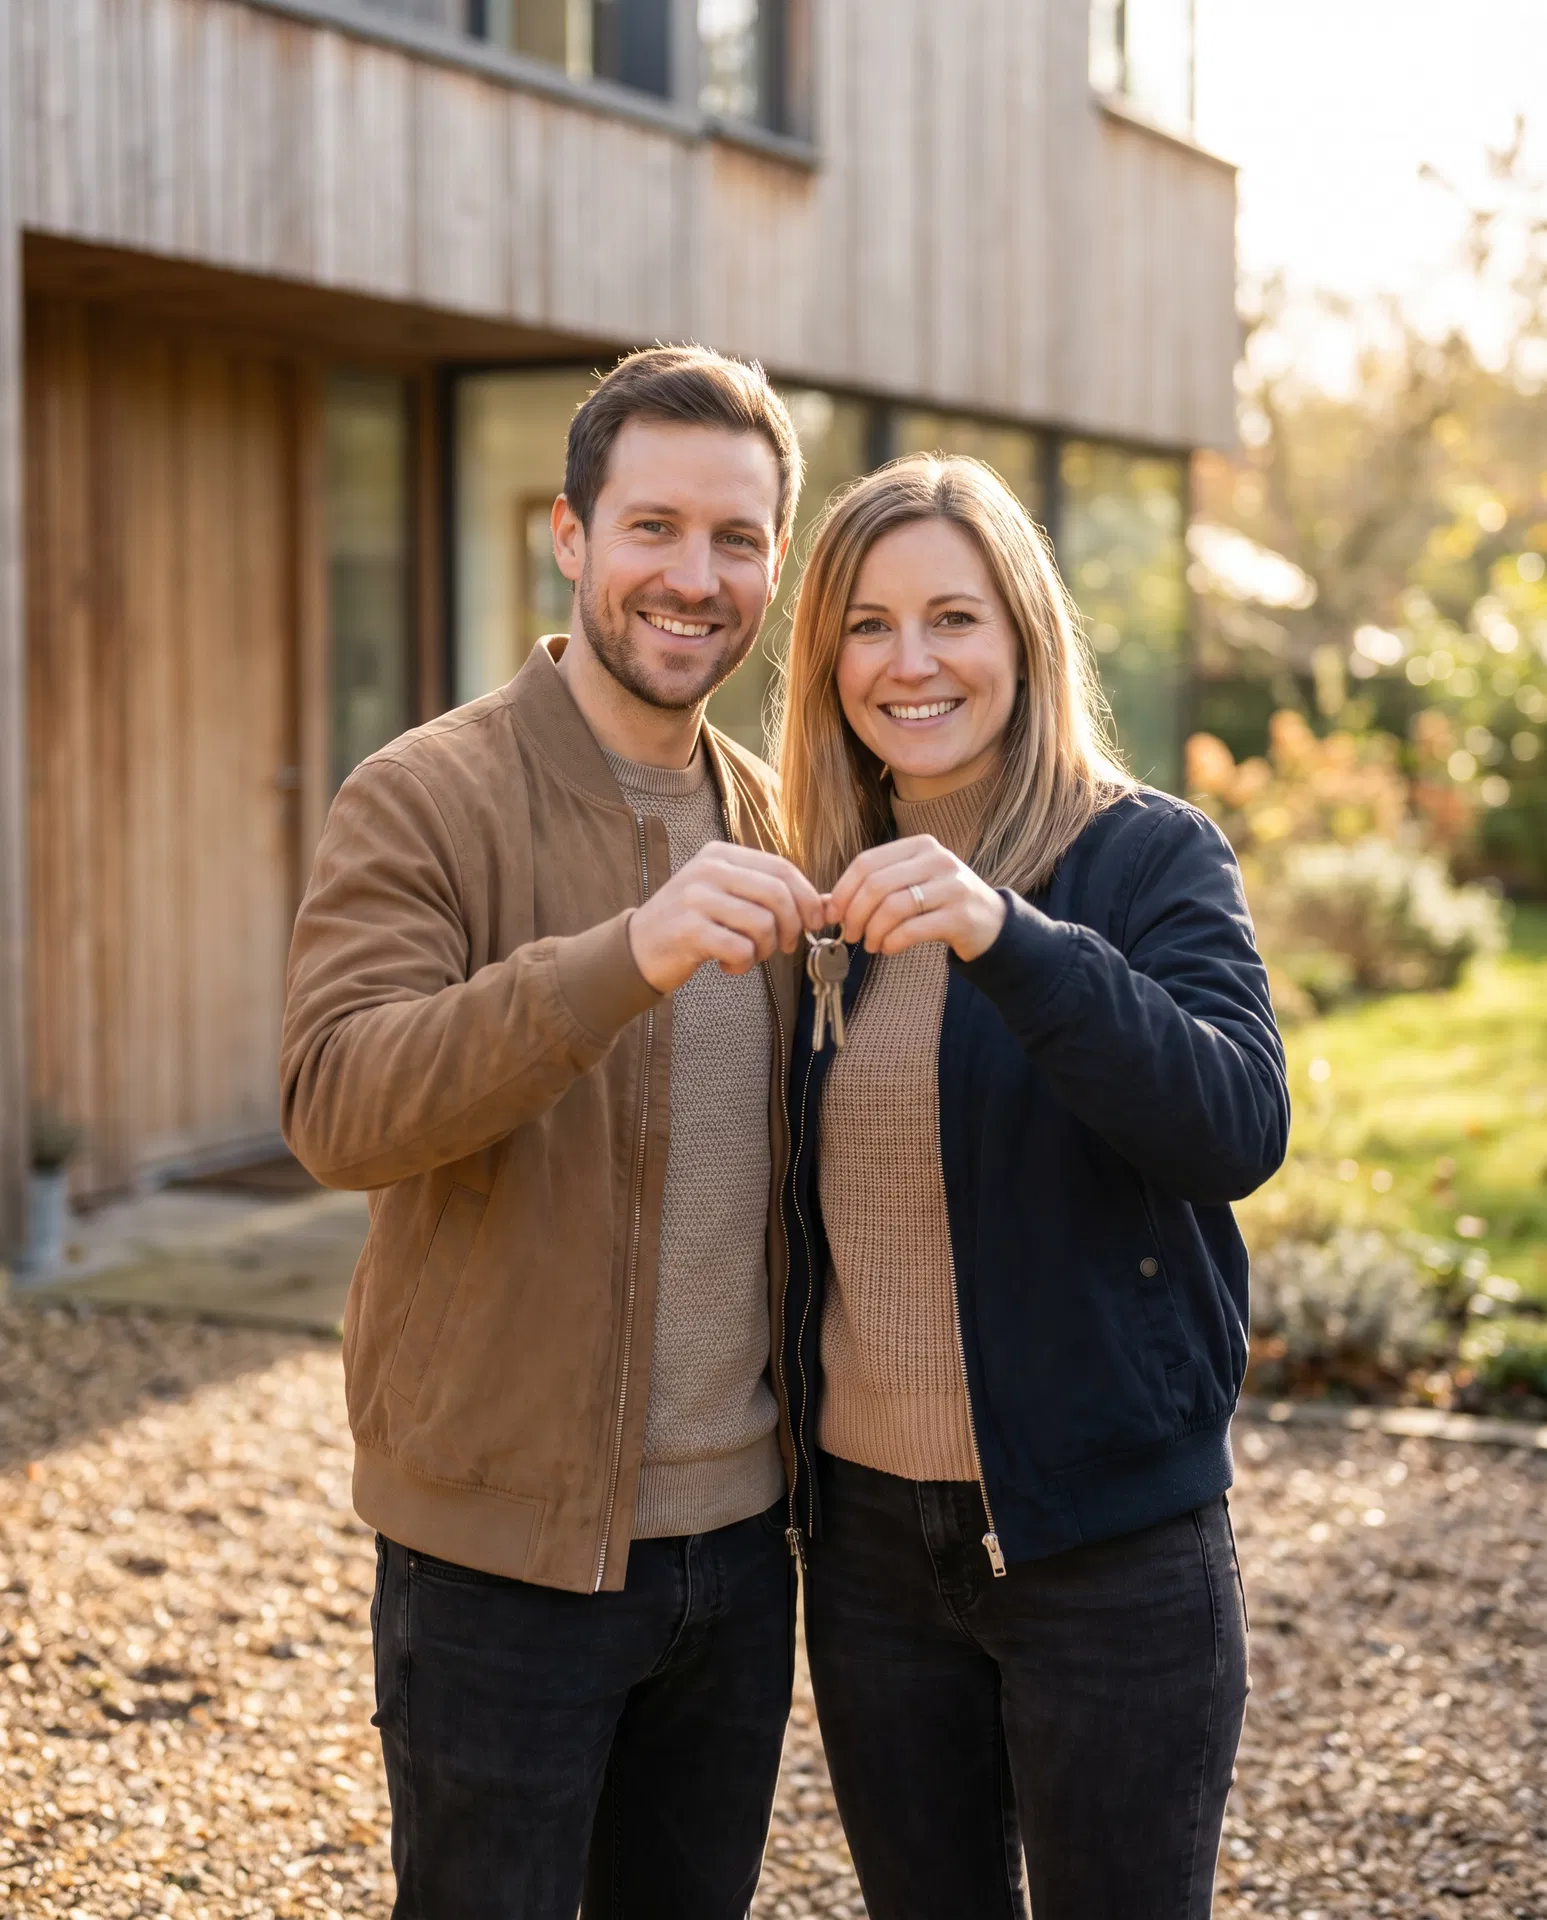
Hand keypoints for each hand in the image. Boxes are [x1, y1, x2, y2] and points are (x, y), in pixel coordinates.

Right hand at [628, 841, 827, 991]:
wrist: (637, 948)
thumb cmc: (693, 923)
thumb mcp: (731, 898)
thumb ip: (775, 897)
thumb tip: (830, 905)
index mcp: (721, 854)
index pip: (782, 869)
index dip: (808, 898)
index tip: (815, 923)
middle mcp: (708, 869)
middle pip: (777, 895)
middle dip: (793, 927)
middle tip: (785, 946)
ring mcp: (696, 898)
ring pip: (763, 924)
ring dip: (765, 950)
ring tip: (749, 955)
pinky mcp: (688, 930)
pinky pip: (740, 949)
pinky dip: (743, 965)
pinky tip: (728, 965)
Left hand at [826, 835, 1006, 961]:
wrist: (990, 923)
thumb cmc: (939, 904)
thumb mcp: (909, 885)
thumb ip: (871, 889)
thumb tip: (823, 906)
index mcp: (919, 846)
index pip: (866, 863)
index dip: (842, 891)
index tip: (832, 915)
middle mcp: (937, 859)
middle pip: (876, 885)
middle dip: (854, 915)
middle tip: (849, 935)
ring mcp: (952, 886)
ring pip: (893, 907)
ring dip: (873, 931)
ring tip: (870, 945)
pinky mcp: (960, 915)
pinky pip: (912, 929)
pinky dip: (892, 942)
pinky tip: (888, 948)